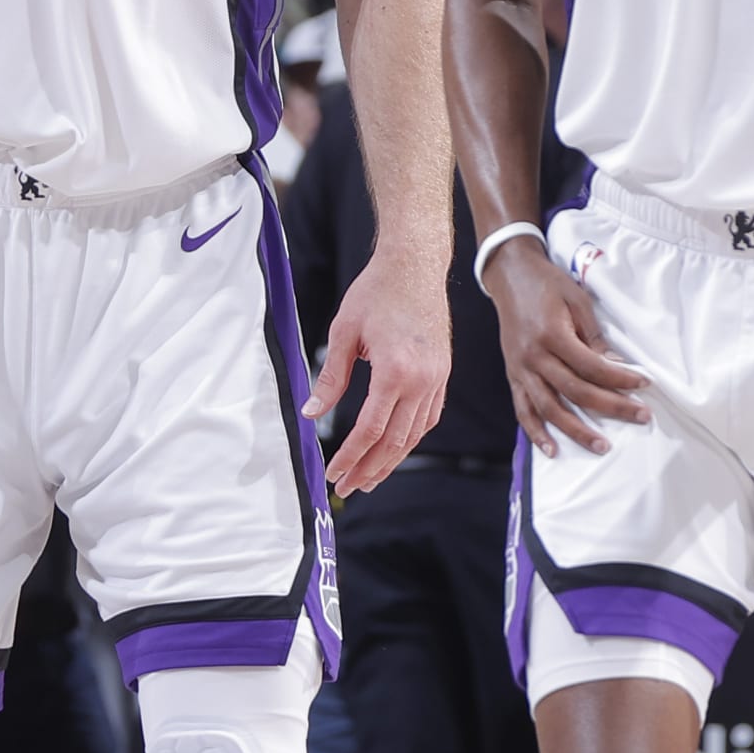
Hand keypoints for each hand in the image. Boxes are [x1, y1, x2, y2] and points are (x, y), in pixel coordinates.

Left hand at [302, 253, 450, 495]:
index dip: (350, 457)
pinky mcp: (442, 373)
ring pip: (414, 434)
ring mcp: (437, 378)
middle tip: (348, 487)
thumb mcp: (344, 331)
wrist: (416, 264)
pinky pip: (429, 417)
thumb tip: (311, 413)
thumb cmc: (377, 291)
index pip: (370, 430)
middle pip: (394, 440)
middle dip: (369, 469)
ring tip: (370, 478)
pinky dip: (411, 438)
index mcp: (396, 370)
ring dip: (391, 460)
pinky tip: (396, 448)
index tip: (333, 473)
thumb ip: (330, 377)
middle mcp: (422, 380)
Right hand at [485, 240, 648, 457]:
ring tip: (602, 447)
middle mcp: (534, 357)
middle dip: (612, 407)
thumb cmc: (548, 284)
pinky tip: (552, 450)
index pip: (592, 367)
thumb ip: (595, 336)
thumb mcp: (577, 300)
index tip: (644, 384)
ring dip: (576, 431)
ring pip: (549, 409)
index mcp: (552, 335)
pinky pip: (523, 409)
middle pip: (576, 392)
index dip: (620, 378)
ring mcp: (520, 369)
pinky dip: (536, 432)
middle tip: (640, 417)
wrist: (510, 276)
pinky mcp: (512, 375)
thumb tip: (616, 366)